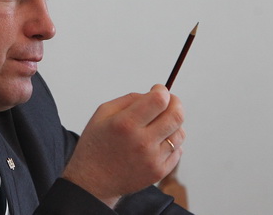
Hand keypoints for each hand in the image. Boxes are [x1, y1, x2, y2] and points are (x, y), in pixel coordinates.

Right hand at [62, 84, 184, 206]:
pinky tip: (157, 142)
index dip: (162, 91)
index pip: (159, 100)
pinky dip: (171, 143)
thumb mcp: (103, 113)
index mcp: (126, 124)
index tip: (158, 90)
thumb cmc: (96, 145)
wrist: (92, 182)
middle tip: (168, 102)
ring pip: (180, 133)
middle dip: (175, 103)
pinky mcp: (158, 172)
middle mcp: (142, 142)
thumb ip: (130, 99)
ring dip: (173, 124)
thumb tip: (154, 94)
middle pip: (176, 115)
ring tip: (160, 125)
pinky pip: (178, 151)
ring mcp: (152, 159)